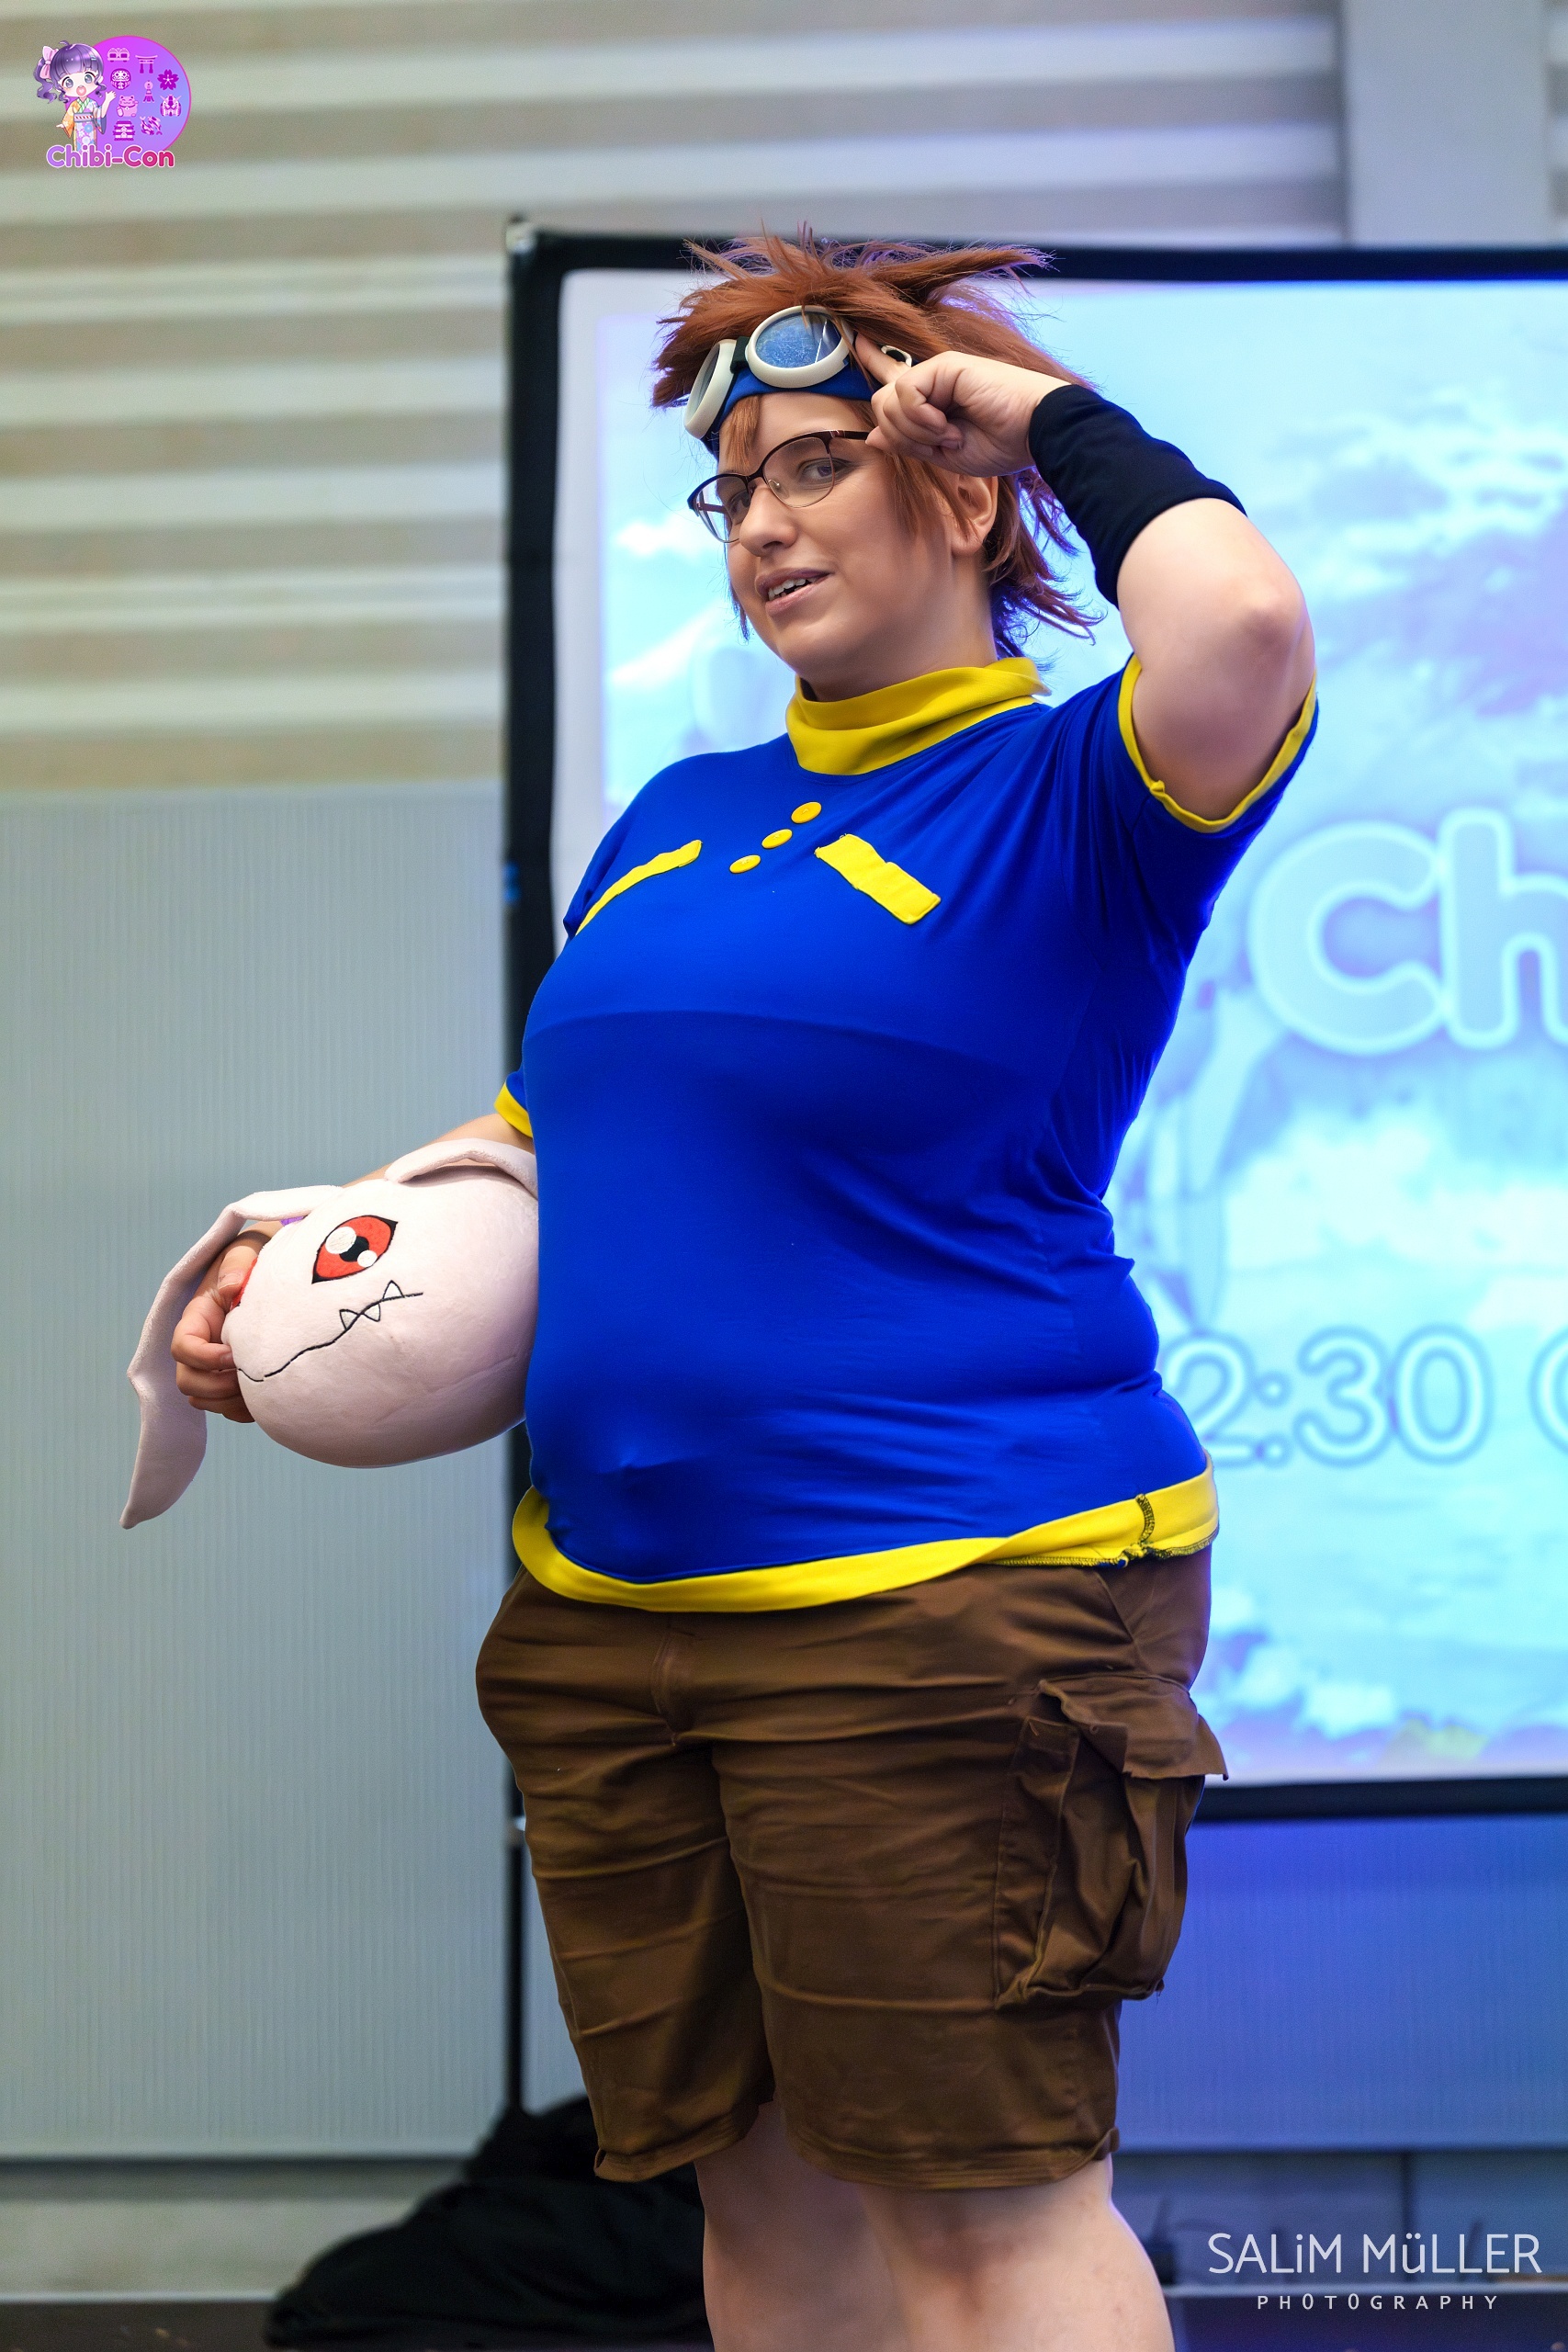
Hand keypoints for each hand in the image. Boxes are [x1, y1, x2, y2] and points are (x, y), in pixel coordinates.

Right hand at [172, 1235, 265, 1422]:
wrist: (276, 1270)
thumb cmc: (256, 1258)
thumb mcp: (245, 1252)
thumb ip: (236, 1265)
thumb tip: (232, 1288)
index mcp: (198, 1318)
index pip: (182, 1348)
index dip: (203, 1358)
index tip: (234, 1353)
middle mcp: (202, 1345)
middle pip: (187, 1381)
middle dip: (216, 1386)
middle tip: (250, 1377)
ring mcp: (216, 1366)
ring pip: (205, 1399)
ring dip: (229, 1402)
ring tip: (262, 1388)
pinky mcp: (235, 1379)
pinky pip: (229, 1409)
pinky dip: (245, 1411)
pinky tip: (268, 1397)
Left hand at [856, 335, 1073, 479]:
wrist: (1035, 432)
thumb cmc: (1001, 444)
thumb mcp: (944, 455)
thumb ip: (909, 443)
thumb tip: (872, 438)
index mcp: (934, 399)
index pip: (895, 377)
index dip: (873, 357)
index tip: (856, 336)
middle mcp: (933, 380)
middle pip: (882, 404)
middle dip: (902, 435)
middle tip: (939, 444)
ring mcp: (939, 370)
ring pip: (888, 401)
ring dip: (915, 431)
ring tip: (949, 435)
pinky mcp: (945, 364)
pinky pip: (906, 393)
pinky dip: (921, 418)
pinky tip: (946, 426)